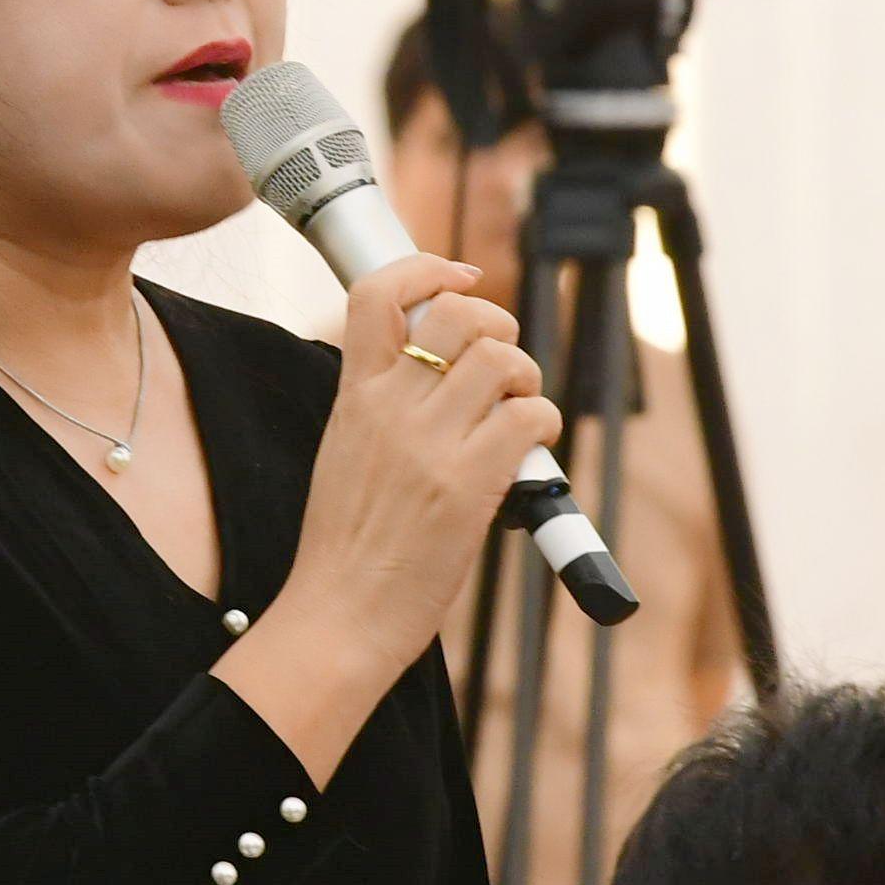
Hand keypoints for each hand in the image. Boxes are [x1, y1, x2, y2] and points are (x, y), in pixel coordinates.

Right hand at [279, 254, 560, 677]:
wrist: (339, 615)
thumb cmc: (345, 549)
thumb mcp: (344, 454)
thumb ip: (380, 409)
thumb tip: (441, 379)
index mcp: (354, 396)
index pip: (377, 295)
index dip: (427, 269)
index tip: (458, 276)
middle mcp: (390, 407)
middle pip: (459, 314)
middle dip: (498, 325)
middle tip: (503, 367)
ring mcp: (429, 443)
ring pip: (503, 359)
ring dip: (527, 378)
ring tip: (520, 413)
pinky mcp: (469, 484)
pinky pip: (530, 418)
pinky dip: (544, 426)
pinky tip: (533, 452)